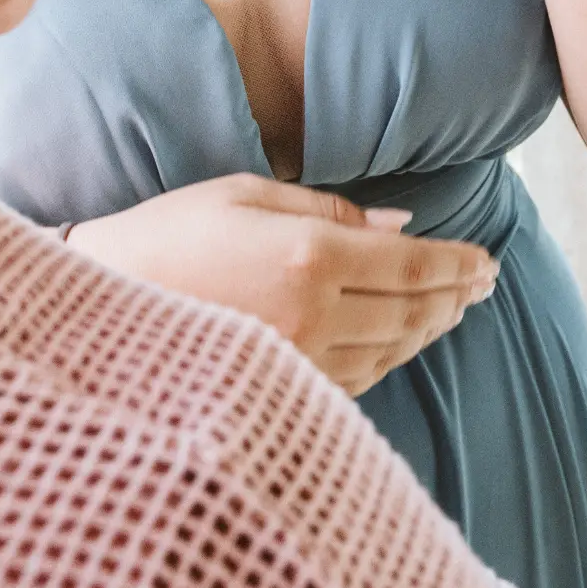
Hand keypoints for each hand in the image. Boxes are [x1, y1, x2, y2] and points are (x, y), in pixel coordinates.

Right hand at [66, 172, 496, 396]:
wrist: (99, 308)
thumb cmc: (167, 233)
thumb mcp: (244, 194)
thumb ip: (329, 209)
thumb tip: (400, 224)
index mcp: (309, 256)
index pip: (411, 265)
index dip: (457, 264)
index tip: (487, 261)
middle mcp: (314, 315)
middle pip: (410, 311)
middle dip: (454, 296)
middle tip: (484, 284)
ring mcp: (299, 363)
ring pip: (390, 351)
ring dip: (428, 329)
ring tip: (452, 310)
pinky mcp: (281, 394)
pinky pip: (357, 380)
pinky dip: (389, 359)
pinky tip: (399, 342)